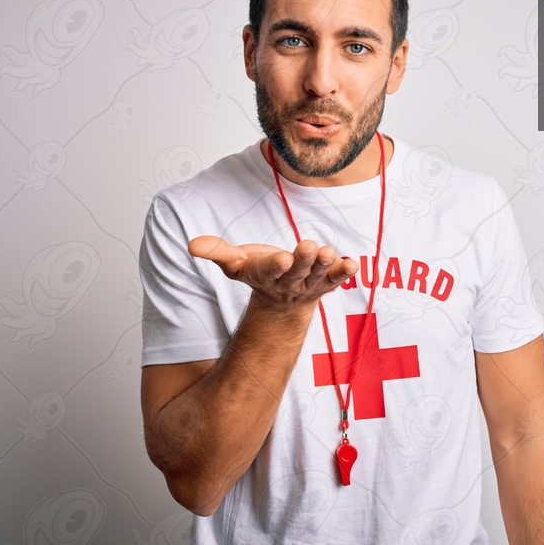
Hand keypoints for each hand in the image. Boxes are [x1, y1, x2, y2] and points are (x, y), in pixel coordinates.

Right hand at [188, 236, 357, 311]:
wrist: (282, 299)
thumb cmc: (258, 272)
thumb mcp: (235, 263)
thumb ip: (216, 252)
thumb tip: (191, 245)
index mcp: (265, 274)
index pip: (270, 270)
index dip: (276, 265)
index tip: (281, 257)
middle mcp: (289, 281)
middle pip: (296, 272)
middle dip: (303, 260)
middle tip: (309, 247)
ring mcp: (309, 283)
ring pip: (317, 275)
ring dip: (325, 264)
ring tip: (329, 252)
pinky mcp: (326, 282)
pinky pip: (336, 279)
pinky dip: (344, 273)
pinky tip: (352, 265)